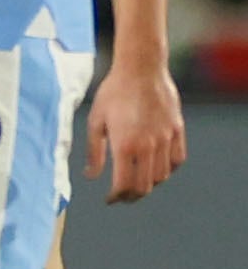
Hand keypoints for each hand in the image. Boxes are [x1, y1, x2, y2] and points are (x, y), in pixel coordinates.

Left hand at [85, 60, 186, 202]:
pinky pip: (177, 160)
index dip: (116, 197)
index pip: (124, 185)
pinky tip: (154, 166)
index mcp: (125, 145)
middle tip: (122, 196)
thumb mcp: (95, 120)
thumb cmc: (113, 92)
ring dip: (148, 183)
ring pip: (162, 176)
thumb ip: (94, 151)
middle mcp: (148, 146)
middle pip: (144, 186)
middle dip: (131, 196)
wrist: (141, 68)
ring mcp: (166, 139)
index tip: (110, 199)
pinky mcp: (178, 131)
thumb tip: (91, 175)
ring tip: (135, 180)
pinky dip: (167, 169)